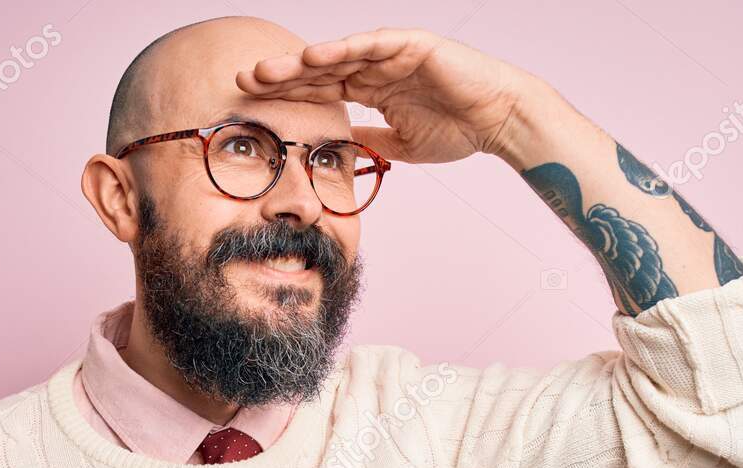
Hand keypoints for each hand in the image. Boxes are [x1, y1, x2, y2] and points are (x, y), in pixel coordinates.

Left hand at [235, 27, 534, 164]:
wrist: (498, 120)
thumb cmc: (458, 130)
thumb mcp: (399, 144)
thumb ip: (367, 140)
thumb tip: (339, 147)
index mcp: (372, 89)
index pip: (321, 90)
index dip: (288, 96)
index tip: (253, 105)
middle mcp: (376, 67)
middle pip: (320, 70)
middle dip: (282, 76)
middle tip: (244, 82)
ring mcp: (391, 53)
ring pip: (337, 55)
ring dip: (301, 62)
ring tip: (267, 70)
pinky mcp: (411, 44)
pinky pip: (370, 45)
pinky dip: (342, 49)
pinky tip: (314, 57)